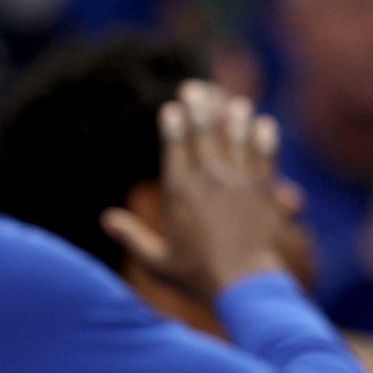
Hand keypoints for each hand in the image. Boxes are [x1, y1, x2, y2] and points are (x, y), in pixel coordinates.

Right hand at [101, 83, 294, 299]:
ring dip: (233, 116)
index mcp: (180, 192)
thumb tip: (106, 218)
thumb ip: (132, 236)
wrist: (247, 283)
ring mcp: (240, 181)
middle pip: (205, 133)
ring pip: (236, 137)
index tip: (172, 108)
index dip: (174, 124)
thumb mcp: (158, 261)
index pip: (175, 148)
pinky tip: (263, 123)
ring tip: (232, 101)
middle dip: (199, 107)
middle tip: (194, 89)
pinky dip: (263, 137)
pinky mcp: (265, 188)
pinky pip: (265, 154)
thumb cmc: (199, 276)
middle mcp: (210, 179)